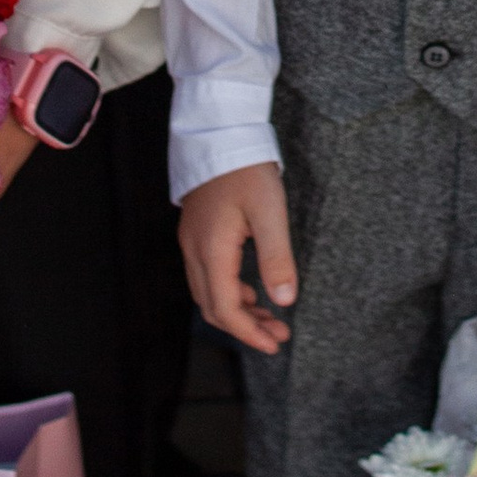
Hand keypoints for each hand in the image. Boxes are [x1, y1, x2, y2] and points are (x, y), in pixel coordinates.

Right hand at [179, 161, 296, 354]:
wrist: (220, 132)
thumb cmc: (246, 168)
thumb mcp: (270, 213)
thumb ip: (277, 259)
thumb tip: (285, 301)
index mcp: (211, 250)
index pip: (225, 308)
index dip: (248, 333)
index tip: (274, 344)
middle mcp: (194, 250)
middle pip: (212, 307)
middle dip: (245, 327)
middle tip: (278, 335)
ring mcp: (192, 242)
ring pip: (208, 293)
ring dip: (238, 311)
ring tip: (270, 318)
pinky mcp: (196, 233)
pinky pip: (207, 276)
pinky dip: (229, 292)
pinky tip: (252, 291)